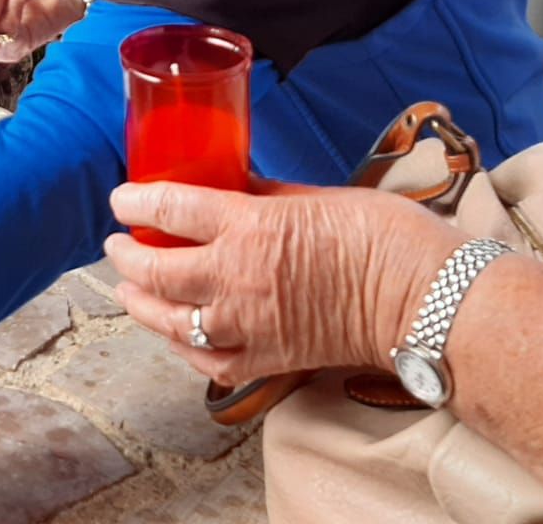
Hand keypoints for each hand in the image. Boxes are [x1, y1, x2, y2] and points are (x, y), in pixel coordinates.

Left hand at [102, 180, 462, 386]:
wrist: (424, 299)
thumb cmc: (382, 237)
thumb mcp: (315, 195)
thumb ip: (264, 193)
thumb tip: (233, 182)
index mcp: (247, 226)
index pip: (167, 209)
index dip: (134, 201)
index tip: (121, 198)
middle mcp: (236, 277)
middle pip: (154, 269)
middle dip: (126, 256)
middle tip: (118, 244)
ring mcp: (247, 324)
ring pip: (168, 320)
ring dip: (140, 303)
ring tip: (130, 290)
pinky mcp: (266, 359)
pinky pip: (205, 361)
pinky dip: (181, 346)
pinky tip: (175, 333)